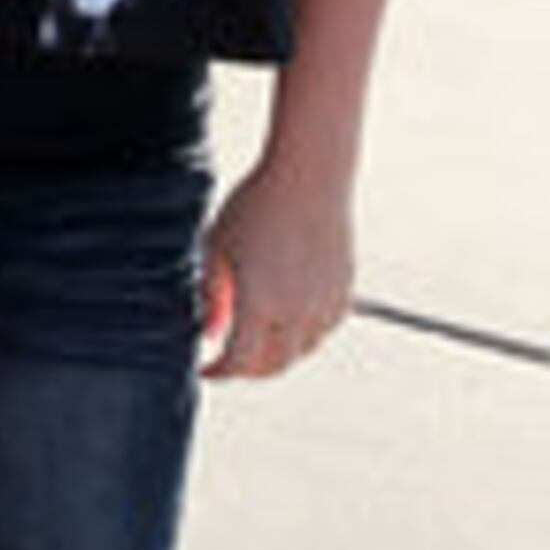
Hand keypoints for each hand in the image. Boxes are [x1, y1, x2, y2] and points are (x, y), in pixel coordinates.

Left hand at [198, 155, 355, 381]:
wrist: (308, 176)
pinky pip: (322, 331)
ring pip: (300, 352)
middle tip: (230, 359)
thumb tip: (210, 332)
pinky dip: (302, 336)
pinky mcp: (344, 293)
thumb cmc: (256, 204)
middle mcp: (295, 311)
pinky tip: (286, 320)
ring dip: (276, 354)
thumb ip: (210, 294)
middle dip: (247, 370)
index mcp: (259, 302)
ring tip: (256, 338)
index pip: (239, 362)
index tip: (206, 369)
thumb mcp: (217, 246)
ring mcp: (324, 304)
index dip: (219, 372)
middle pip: (272, 366)